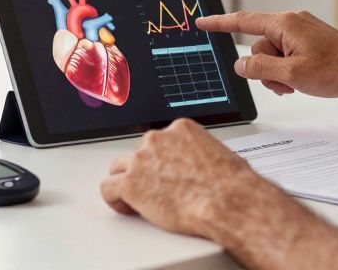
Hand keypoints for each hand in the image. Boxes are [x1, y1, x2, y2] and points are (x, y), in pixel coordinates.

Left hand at [100, 119, 277, 237]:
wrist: (226, 200)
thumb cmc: (230, 183)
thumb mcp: (219, 155)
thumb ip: (199, 154)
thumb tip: (200, 166)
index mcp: (180, 129)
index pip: (158, 141)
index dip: (159, 160)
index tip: (164, 173)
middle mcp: (158, 139)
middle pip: (137, 153)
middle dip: (143, 171)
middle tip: (154, 189)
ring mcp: (141, 160)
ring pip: (119, 168)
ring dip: (126, 182)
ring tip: (138, 201)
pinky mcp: (131, 184)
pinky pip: (108, 189)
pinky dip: (115, 200)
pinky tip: (128, 208)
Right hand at [196, 10, 337, 97]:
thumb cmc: (337, 71)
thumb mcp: (291, 74)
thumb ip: (260, 68)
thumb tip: (241, 64)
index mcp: (285, 24)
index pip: (243, 21)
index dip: (219, 23)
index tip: (202, 22)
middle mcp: (292, 22)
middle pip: (259, 45)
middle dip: (264, 68)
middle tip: (283, 84)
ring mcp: (302, 31)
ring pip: (273, 53)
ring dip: (277, 73)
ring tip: (295, 85)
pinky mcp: (310, 40)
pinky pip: (287, 54)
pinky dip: (288, 69)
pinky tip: (301, 81)